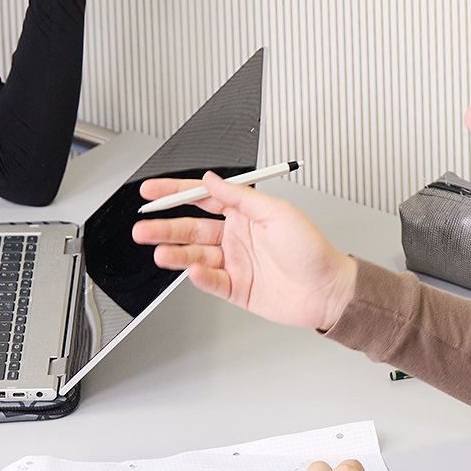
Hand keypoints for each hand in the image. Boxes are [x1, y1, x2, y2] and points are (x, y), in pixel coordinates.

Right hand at [133, 177, 357, 330]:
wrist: (328, 290)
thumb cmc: (312, 249)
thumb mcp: (277, 212)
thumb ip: (240, 196)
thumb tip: (212, 180)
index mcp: (245, 213)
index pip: (202, 199)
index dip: (175, 193)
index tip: (151, 191)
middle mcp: (236, 236)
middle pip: (191, 227)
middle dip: (164, 226)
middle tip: (142, 227)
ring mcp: (234, 262)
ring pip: (195, 254)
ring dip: (175, 252)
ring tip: (159, 252)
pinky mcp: (236, 287)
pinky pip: (210, 280)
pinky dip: (198, 275)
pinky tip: (191, 270)